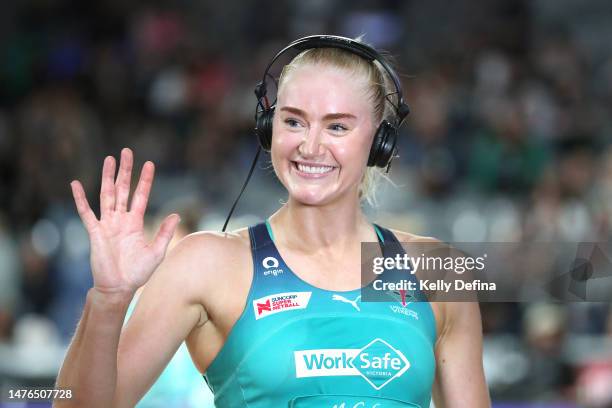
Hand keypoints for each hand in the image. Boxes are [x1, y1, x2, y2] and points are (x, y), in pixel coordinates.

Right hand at [70, 148, 179, 294]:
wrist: (119, 288)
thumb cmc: (137, 273)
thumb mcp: (157, 252)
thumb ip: (165, 232)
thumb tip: (176, 214)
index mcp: (135, 223)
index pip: (141, 196)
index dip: (145, 180)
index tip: (149, 164)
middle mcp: (121, 220)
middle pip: (123, 189)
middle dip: (125, 171)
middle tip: (126, 152)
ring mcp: (107, 224)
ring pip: (107, 195)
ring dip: (108, 177)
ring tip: (109, 159)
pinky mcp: (95, 232)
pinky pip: (86, 212)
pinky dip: (80, 198)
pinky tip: (75, 184)